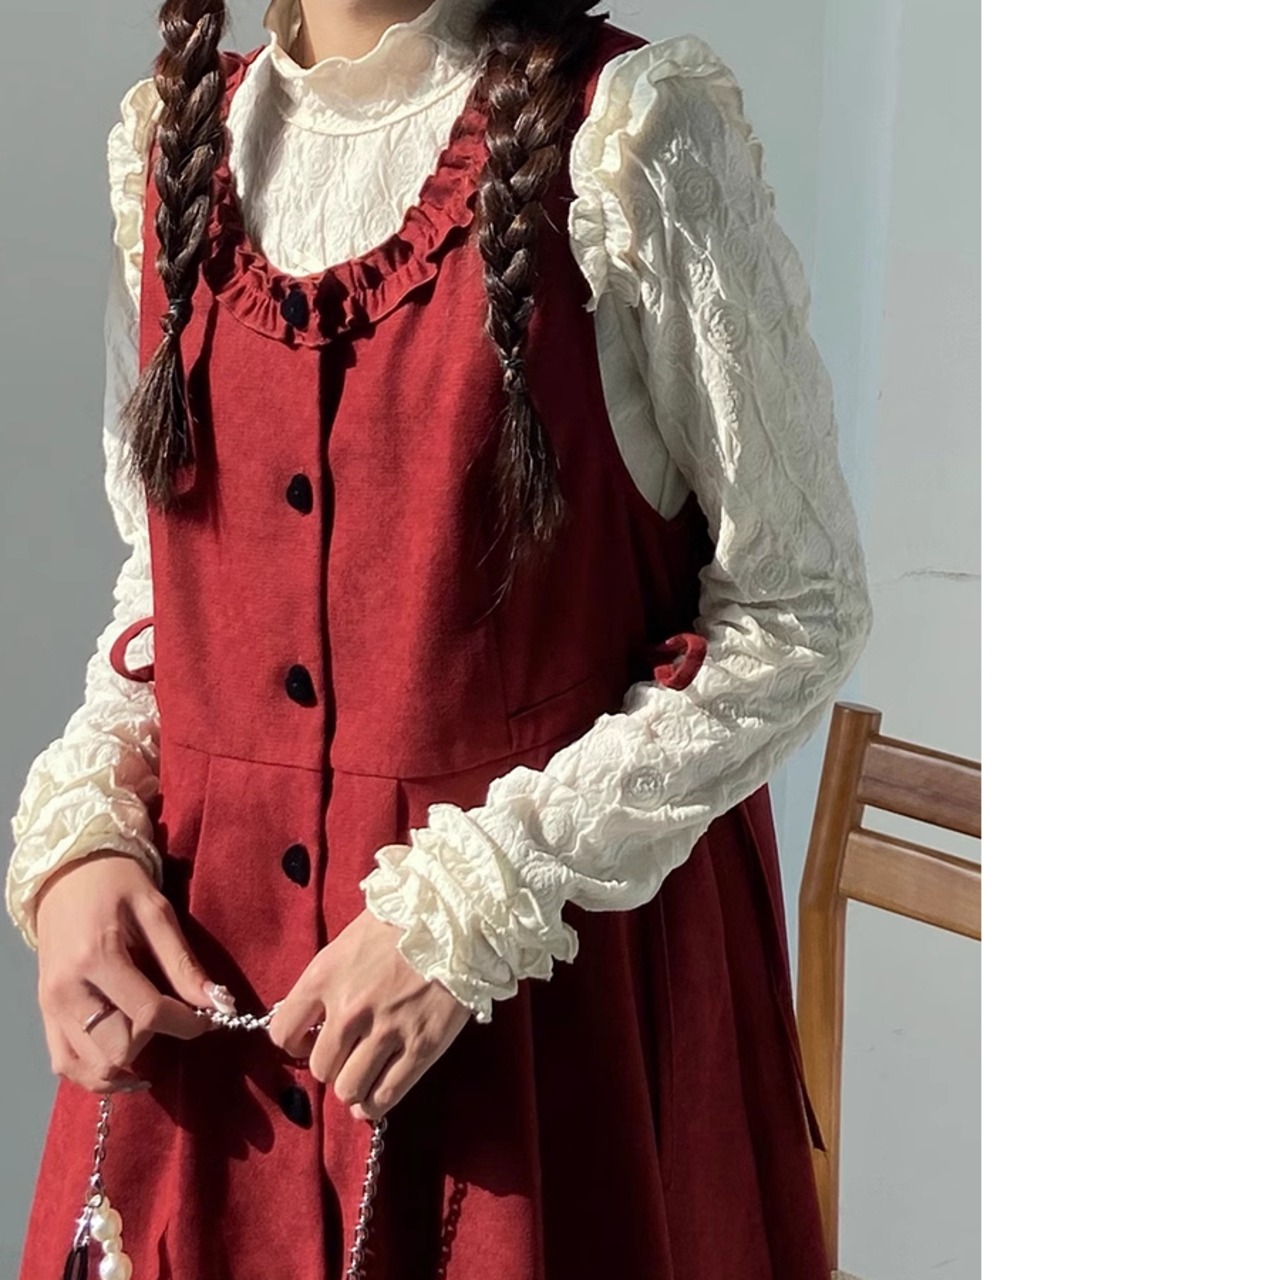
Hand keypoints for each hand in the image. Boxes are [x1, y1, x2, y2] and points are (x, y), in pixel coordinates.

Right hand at [32, 851, 228, 1094]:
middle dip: (154, 1043)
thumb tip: (217, 1002)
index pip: (148, 1014)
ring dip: (125, 1067)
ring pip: (87, 1067)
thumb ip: (183, 961)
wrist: (67, 873)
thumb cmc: (116, 883)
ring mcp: (50, 1005)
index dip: (188, 1024)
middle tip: (177, 1021)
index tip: (211, 1018)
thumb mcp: (156, 911)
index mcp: (97, 957)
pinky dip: (93, 1072)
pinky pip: (64, 1063)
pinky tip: (123, 1061)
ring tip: (154, 1046)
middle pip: (115, 1049)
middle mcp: (66, 990)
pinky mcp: (45, 1012)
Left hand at [268, 907, 471, 1122]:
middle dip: (331, 1065)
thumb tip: (315, 1016)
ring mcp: (387, 1030)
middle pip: (320, 1067)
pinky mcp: (422, 1046)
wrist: (459, 915)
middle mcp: (350, 1008)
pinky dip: (374, 1103)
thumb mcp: (351, 940)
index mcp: (326, 976)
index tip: (312, 1039)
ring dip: (353, 1086)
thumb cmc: (404, 920)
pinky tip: (374, 1097)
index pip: (283, 1032)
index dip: (296, 1042)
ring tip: (364, 1074)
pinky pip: (385, 1095)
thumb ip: (330, 979)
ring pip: (348, 1088)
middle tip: (347, 1054)